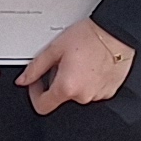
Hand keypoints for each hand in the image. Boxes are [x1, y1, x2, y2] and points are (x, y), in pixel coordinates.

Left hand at [19, 16, 137, 113]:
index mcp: (67, 87)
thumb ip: (35, 67)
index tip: (37, 82)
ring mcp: (98, 95)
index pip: (42, 106)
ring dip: (74, 80)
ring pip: (78, 93)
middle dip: (57, 81)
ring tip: (79, 60)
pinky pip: (93, 90)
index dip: (35, 94)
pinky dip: (88, 80)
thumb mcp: (55, 48)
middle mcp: (83, 96)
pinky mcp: (109, 91)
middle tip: (62, 61)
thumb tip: (23, 80)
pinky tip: (91, 65)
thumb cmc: (90, 37)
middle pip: (61, 96)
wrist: (117, 33)